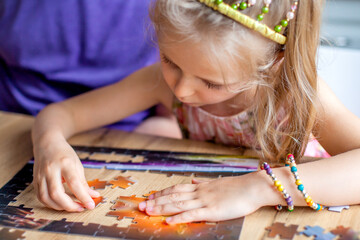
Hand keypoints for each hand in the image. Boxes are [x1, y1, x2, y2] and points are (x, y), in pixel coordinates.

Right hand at [32, 134, 99, 211]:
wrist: (47, 143)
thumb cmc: (64, 154)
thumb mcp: (77, 164)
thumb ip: (83, 182)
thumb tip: (93, 197)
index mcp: (65, 163)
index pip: (74, 183)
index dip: (83, 196)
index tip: (91, 205)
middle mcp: (50, 169)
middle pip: (57, 193)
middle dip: (69, 206)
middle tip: (81, 208)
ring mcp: (40, 175)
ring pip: (46, 198)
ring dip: (60, 207)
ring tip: (72, 207)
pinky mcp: (35, 180)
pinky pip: (41, 197)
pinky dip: (51, 204)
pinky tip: (60, 204)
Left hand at [138, 174, 265, 223]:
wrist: (252, 187)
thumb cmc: (237, 187)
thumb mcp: (217, 183)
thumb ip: (203, 183)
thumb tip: (194, 181)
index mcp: (200, 187)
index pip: (176, 189)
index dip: (162, 193)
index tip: (150, 196)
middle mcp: (199, 192)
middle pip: (173, 196)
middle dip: (156, 201)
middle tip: (140, 205)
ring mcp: (204, 201)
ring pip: (178, 204)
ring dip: (161, 208)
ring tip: (147, 211)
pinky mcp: (212, 210)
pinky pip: (192, 214)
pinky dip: (178, 217)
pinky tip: (168, 221)